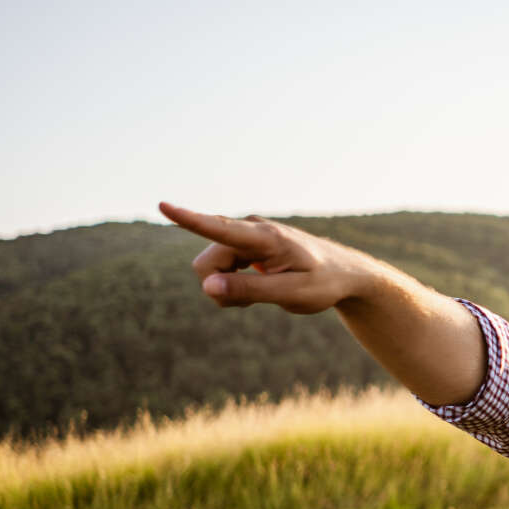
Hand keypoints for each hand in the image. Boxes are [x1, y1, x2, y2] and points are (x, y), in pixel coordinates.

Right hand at [159, 202, 397, 312]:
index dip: (188, 219)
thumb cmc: (324, 283)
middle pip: (206, 263)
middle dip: (218, 288)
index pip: (219, 228)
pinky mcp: (245, 247)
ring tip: (264, 292)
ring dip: (227, 289)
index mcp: (265, 237)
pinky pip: (220, 270)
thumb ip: (250, 291)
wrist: (345, 274)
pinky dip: (233, 286)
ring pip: (210, 269)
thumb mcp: (292, 294)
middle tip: (252, 302)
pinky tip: (259, 287)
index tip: (162, 205)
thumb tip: (207, 286)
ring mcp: (246, 237)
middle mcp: (251, 230)